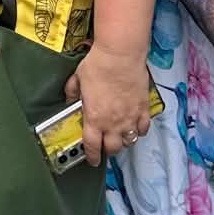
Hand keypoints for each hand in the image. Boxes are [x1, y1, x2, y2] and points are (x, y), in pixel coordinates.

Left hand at [67, 48, 153, 166]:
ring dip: (123, 141)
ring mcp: (130, 118)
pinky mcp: (143, 109)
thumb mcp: (78, 78)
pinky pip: (143, 128)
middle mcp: (112, 123)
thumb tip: (69, 98)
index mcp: (94, 119)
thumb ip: (72, 92)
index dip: (91, 157)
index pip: (92, 147)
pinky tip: (135, 126)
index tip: (92, 159)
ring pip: (128, 141)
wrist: (120, 55)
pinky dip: (139, 131)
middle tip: (105, 146)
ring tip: (120, 137)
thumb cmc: (98, 65)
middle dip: (107, 150)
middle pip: (112, 149)